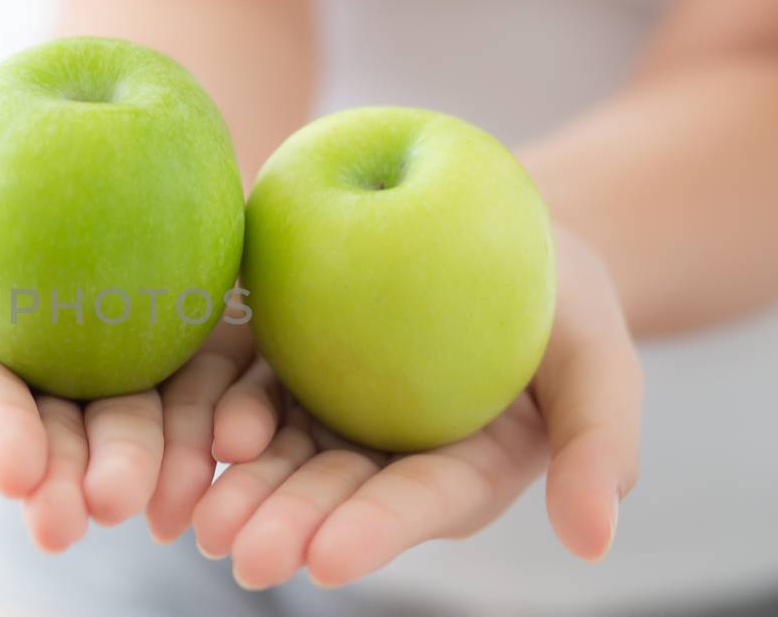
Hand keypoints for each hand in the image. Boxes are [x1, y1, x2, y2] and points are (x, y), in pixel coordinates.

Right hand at [0, 150, 251, 550]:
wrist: (92, 112)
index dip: (0, 438)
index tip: (17, 472)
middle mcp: (49, 383)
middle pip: (68, 434)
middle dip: (83, 475)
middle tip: (103, 508)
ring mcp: (126, 368)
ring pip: (144, 425)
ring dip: (156, 464)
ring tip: (173, 497)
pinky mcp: (197, 344)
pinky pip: (216, 387)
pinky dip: (225, 422)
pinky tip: (240, 452)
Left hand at [190, 228, 641, 588]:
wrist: (489, 218)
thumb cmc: (562, 290)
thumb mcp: (599, 351)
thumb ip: (597, 441)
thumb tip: (596, 543)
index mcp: (459, 468)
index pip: (415, 503)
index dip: (374, 531)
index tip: (330, 559)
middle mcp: (382, 452)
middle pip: (330, 491)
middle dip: (285, 523)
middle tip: (239, 553)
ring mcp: (324, 408)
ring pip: (272, 452)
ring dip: (234, 486)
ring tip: (194, 518)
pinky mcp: (279, 358)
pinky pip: (235, 387)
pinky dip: (206, 416)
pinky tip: (178, 442)